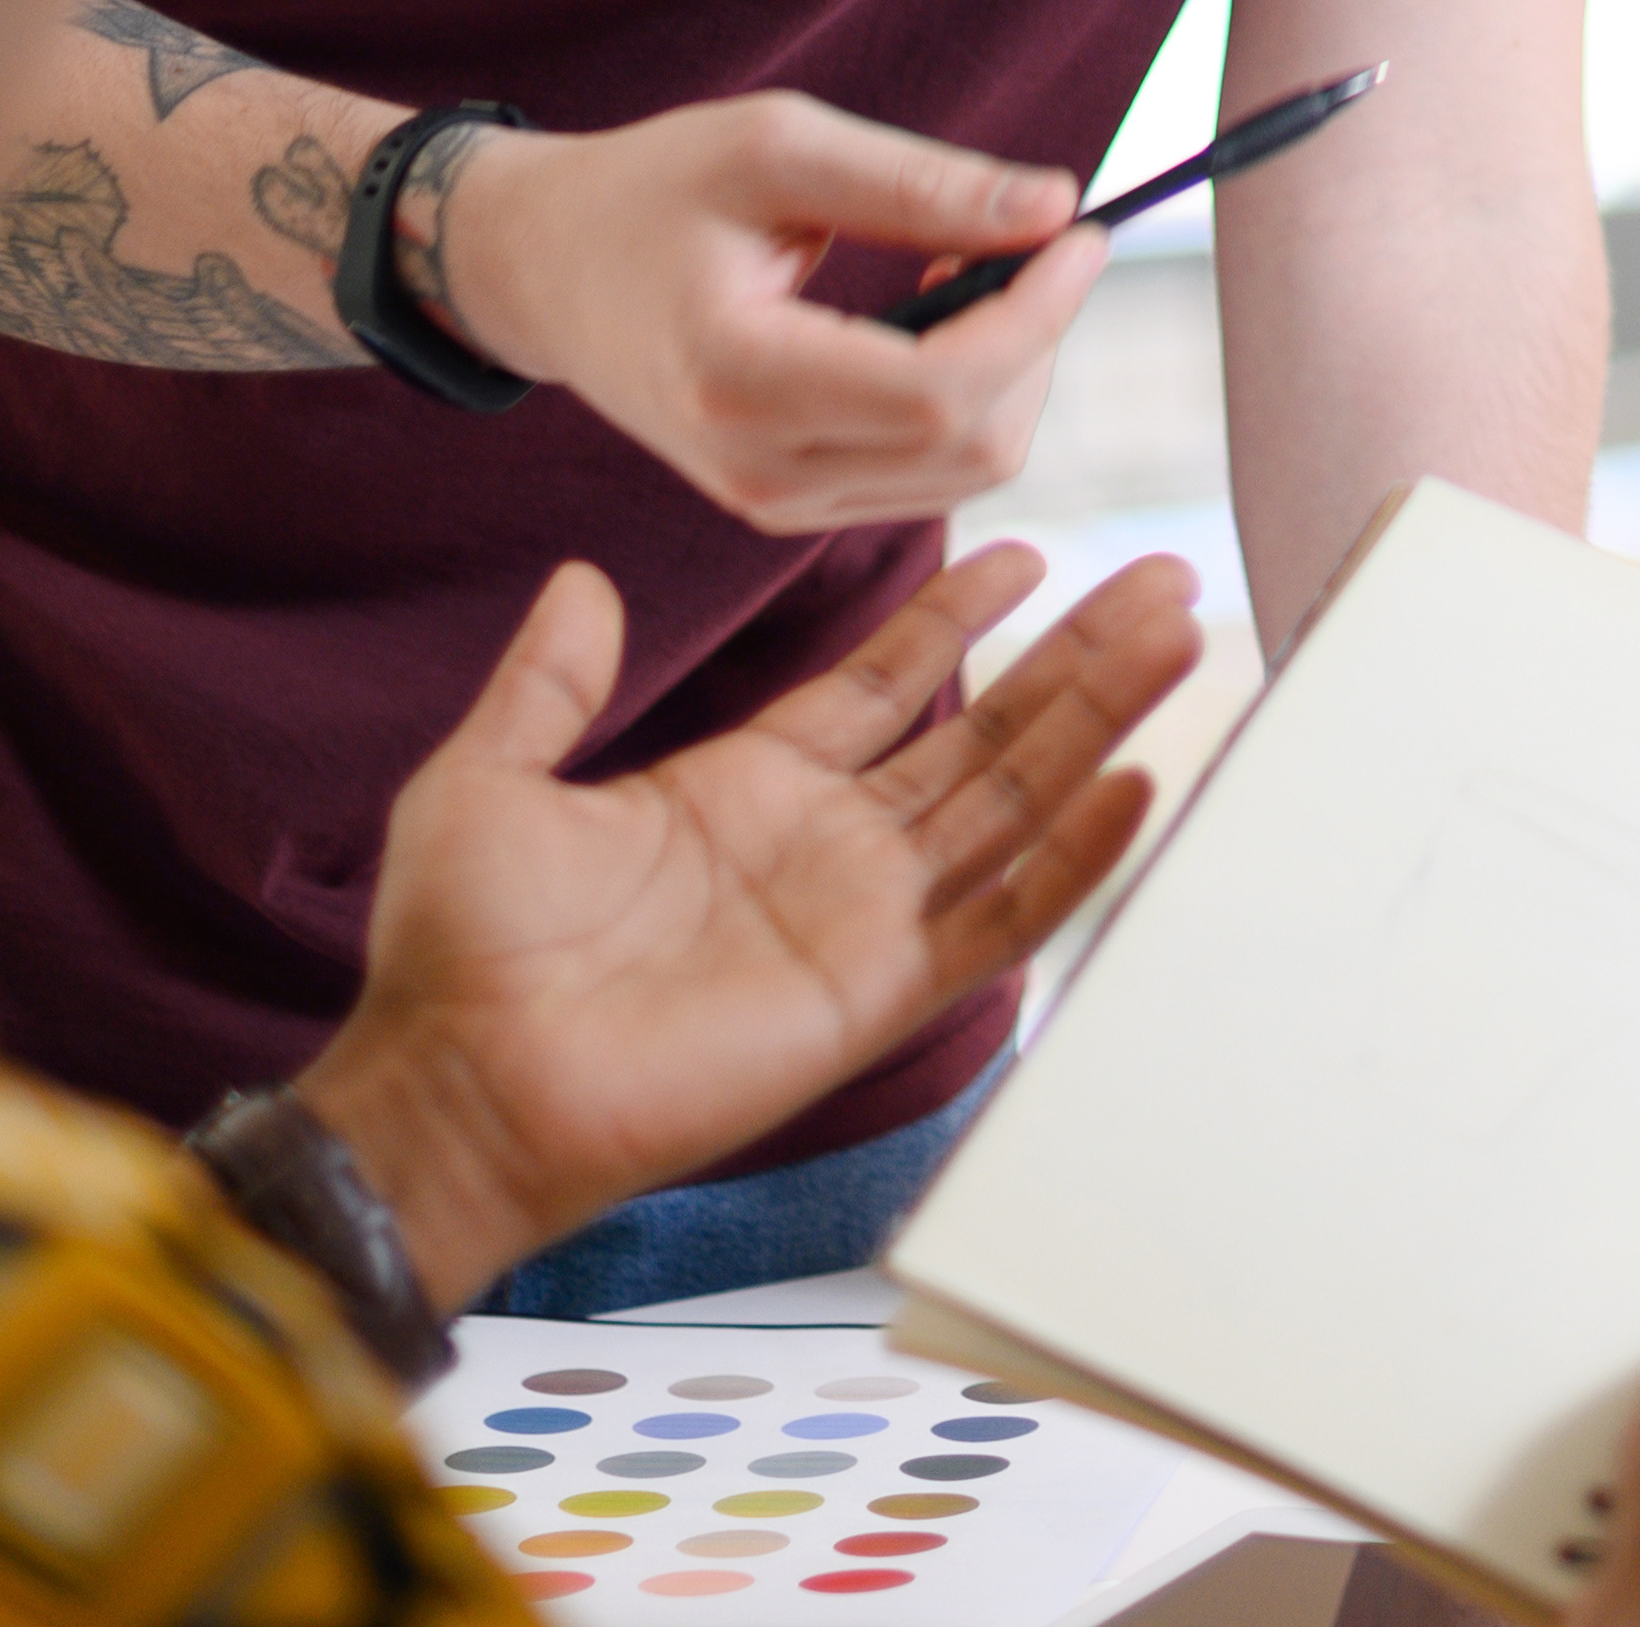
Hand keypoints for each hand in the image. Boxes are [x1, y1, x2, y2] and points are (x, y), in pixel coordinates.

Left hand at [295, 539, 1203, 1303]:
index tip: (1031, 554)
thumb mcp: (490, 780)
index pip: (886, 682)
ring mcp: (861, 919)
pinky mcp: (876, 994)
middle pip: (984, 731)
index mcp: (748, 785)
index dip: (958, 619)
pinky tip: (1136, 787)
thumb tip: (579, 577)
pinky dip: (1073, 859)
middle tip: (1161, 581)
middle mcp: (827, 845)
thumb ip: (548, 681)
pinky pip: (998, 920)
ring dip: (1100, 725)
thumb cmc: (461, 952)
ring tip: (1179, 642)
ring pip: (1013, 803)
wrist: (460, 1085)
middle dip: (1076, 658)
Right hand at [427, 93, 1098, 530]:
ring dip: (1010, 369)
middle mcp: (755, 470)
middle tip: (1024, 238)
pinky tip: (935, 321)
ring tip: (966, 266)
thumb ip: (918, 182)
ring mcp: (771, 505)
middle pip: (973, 440)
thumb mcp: (776, 148)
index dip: (1036, 313)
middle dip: (1035, 337)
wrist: (547, 270)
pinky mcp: (789, 508)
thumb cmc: (654, 189)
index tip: (1080, 231)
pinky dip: (971, 399)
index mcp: (736, 378)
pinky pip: (931, 475)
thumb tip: (1053, 207)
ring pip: (968, 469)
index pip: (940, 388)